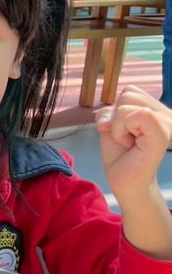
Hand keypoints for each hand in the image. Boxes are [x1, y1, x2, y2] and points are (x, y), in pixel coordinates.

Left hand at [95, 86, 171, 201]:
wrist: (125, 182)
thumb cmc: (120, 155)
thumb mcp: (109, 126)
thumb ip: (108, 111)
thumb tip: (107, 118)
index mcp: (157, 110)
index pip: (130, 91)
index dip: (116, 111)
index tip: (124, 132)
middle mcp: (166, 113)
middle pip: (128, 93)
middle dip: (117, 118)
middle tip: (127, 138)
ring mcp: (167, 121)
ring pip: (127, 103)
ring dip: (118, 125)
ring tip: (130, 142)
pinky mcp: (162, 132)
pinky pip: (135, 114)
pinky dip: (121, 130)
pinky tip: (131, 144)